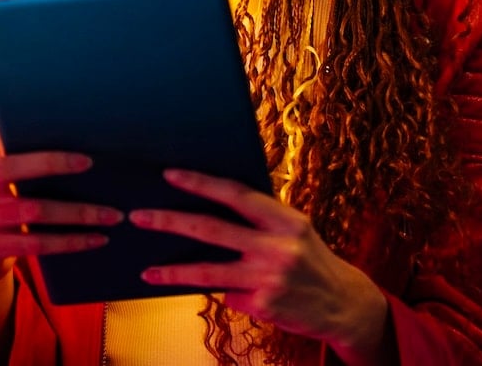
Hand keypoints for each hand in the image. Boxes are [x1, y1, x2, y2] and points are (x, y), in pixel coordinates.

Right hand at [0, 106, 123, 292]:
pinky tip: (97, 240)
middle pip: (16, 175)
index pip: (6, 149)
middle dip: (56, 166)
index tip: (85, 157)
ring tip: (113, 216)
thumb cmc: (1, 203)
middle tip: (97, 170)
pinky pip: (36, 245)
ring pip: (35, 214)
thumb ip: (9, 143)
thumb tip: (29, 105)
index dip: (43, 153)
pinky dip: (70, 243)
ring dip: (77, 215)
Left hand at [128, 169, 393, 365]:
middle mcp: (277, 246)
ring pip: (209, 272)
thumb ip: (261, 219)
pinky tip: (225, 293)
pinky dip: (222, 293)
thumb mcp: (294, 230)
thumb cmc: (310, 259)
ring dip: (173, 270)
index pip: (235, 194)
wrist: (343, 304)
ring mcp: (269, 277)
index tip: (170, 175)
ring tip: (147, 270)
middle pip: (211, 229)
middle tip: (138, 217)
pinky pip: (228, 296)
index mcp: (285, 219)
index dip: (200, 183)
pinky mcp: (264, 305)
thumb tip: (212, 206)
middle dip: (170, 221)